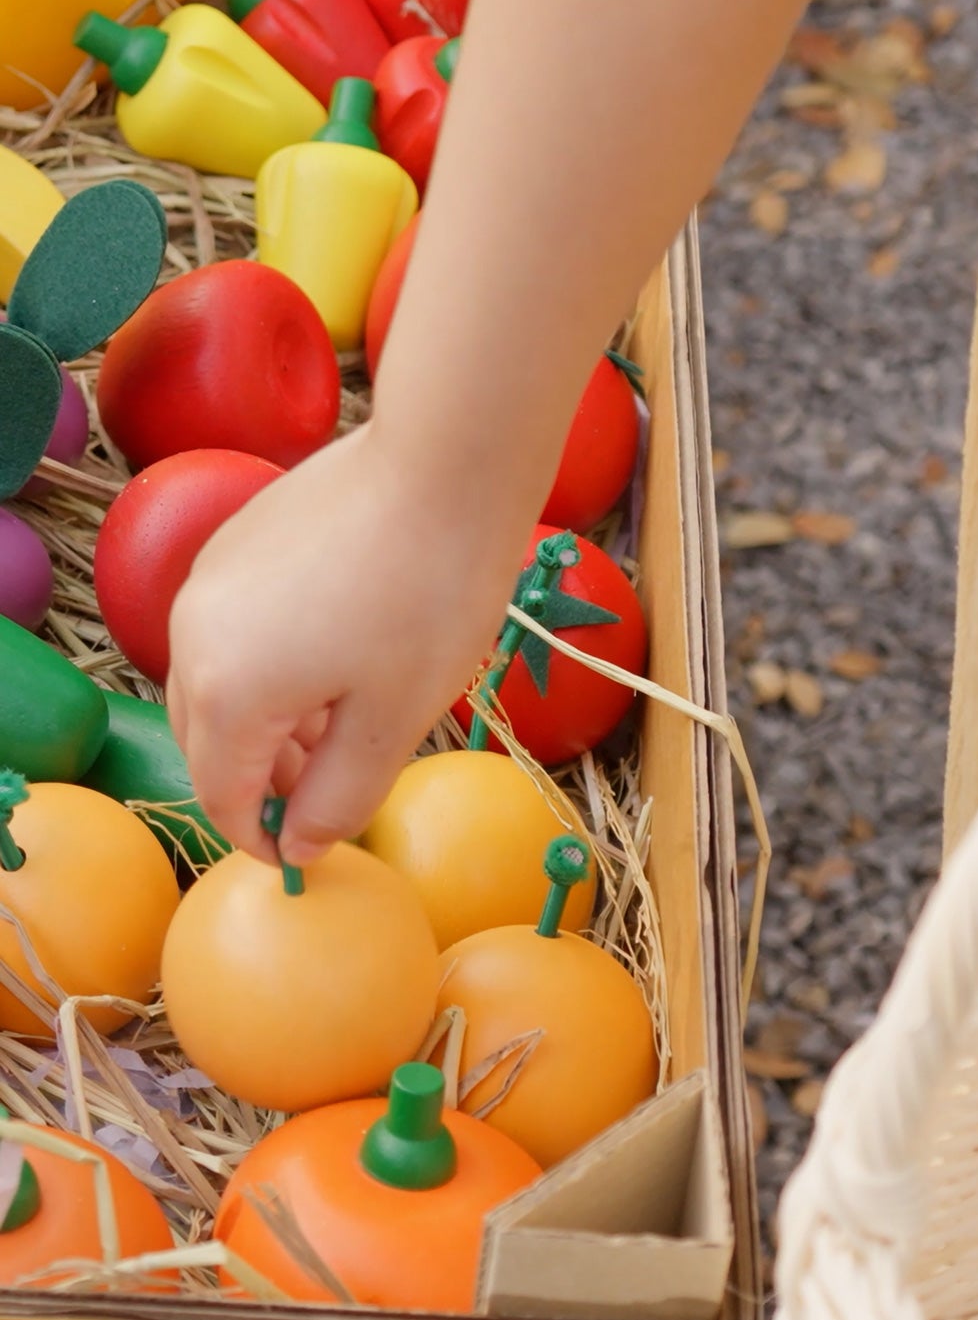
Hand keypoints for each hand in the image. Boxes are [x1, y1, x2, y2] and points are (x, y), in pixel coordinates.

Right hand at [165, 425, 524, 864]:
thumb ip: (338, 795)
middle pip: (207, 738)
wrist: (443, 464)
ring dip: (266, 723)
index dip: (261, 838)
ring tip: (342, 729)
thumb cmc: (430, 594)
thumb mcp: (394, 718)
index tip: (307, 855)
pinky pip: (232, 627)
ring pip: (217, 680)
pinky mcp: (237, 539)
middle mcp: (193, 633)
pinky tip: (336, 659)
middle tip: (327, 797)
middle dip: (259, 781)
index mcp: (226, 691)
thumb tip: (299, 844)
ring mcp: (209, 578)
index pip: (221, 795)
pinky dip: (268, 664)